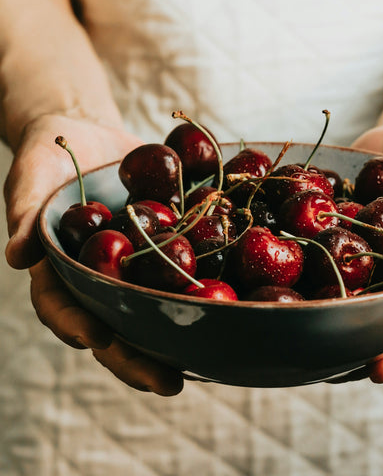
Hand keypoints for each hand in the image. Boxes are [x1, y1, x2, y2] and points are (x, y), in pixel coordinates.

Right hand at [4, 114, 183, 394]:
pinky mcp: (162, 247)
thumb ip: (25, 213)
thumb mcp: (32, 176)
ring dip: (175, 337)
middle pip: (116, 324)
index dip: (78, 326)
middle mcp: (99, 276)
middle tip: (168, 383)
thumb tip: (17, 258)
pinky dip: (198, 290)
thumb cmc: (49, 154)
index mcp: (61, 269)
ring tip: (204, 363)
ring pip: (152, 308)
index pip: (63, 306)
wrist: (89, 135)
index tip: (99, 340)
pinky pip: (179, 270)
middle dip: (138, 357)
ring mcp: (133, 265)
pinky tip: (226, 309)